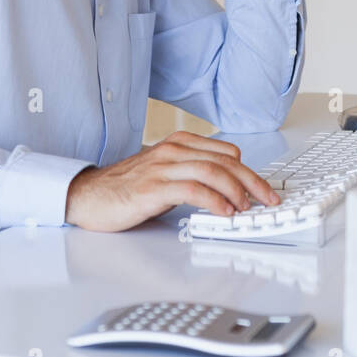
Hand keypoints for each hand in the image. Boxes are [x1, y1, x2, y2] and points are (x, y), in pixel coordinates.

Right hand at [63, 130, 280, 231]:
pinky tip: (224, 212)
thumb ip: (193, 174)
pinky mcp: (153, 188)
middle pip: (226, 162)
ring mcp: (162, 168)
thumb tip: (229, 189)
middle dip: (253, 182)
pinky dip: (214, 201)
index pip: (227, 153)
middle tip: (268, 200)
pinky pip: (193, 190)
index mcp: (179, 144)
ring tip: (247, 208)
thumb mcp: (165, 173)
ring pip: (213, 172)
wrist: (89, 196)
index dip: (250, 172)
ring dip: (237, 191)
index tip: (263, 191)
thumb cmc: (126, 188)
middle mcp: (173, 151)